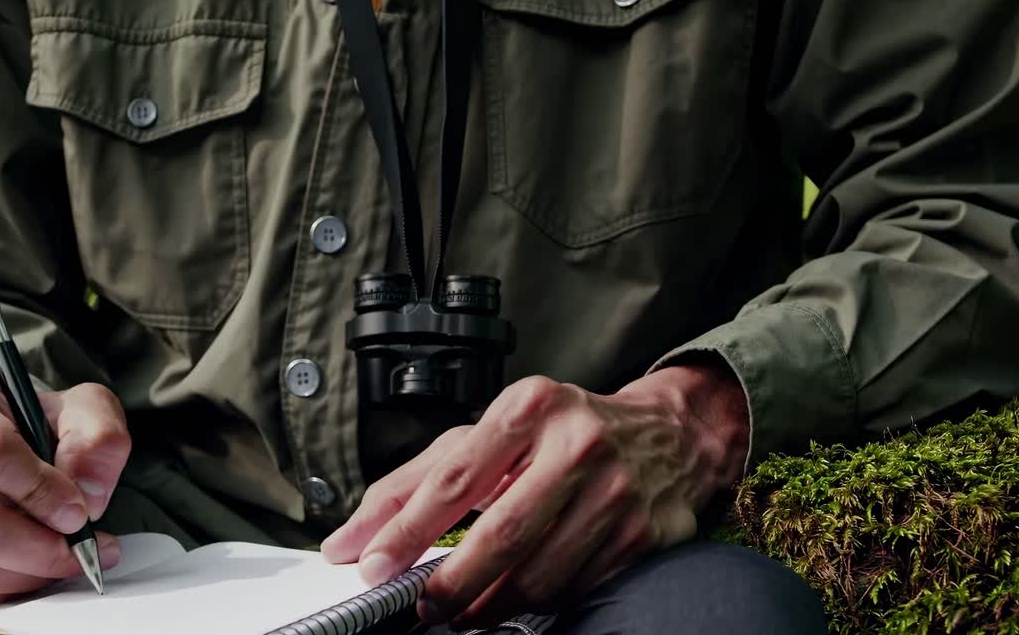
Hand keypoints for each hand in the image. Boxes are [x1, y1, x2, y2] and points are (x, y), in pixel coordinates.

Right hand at [0, 368, 131, 603]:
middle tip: (80, 548)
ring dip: (24, 573)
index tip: (80, 512)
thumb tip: (89, 492)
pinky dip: (3, 586)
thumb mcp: (77, 406)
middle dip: (35, 546)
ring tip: (65, 558)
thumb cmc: (27, 421)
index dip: (42, 492)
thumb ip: (97, 437)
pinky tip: (32, 565)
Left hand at [321, 362, 748, 627]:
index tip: (373, 565)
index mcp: (531, 408)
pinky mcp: (642, 534)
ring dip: (488, 605)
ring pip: (538, 573)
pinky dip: (532, 604)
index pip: (456, 477)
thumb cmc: (562, 432)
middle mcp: (578, 444)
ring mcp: (616, 491)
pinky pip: (573, 588)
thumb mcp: (487, 436)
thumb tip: (349, 541)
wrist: (669, 435)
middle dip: (451, 583)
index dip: (409, 529)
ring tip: (462, 609)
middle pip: (501, 533)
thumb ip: (414, 483)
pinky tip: (511, 598)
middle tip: (423, 604)